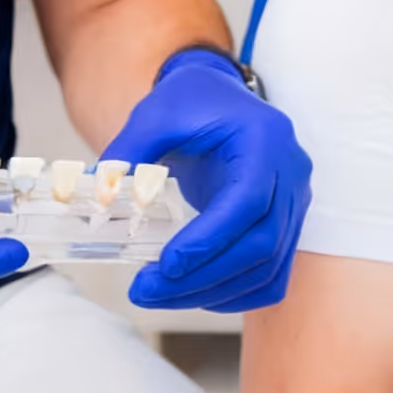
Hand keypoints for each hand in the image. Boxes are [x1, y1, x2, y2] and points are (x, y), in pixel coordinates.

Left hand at [103, 48, 311, 312]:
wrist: (216, 97)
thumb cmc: (189, 101)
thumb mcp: (153, 116)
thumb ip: (127, 154)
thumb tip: (98, 201)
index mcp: (265, 140)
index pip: (249, 201)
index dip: (211, 239)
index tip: (167, 264)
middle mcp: (290, 173)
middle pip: (261, 243)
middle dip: (202, 277)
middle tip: (145, 290)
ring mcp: (294, 202)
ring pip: (266, 267)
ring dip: (212, 292)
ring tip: (157, 295)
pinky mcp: (285, 225)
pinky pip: (270, 275)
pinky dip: (234, 294)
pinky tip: (192, 294)